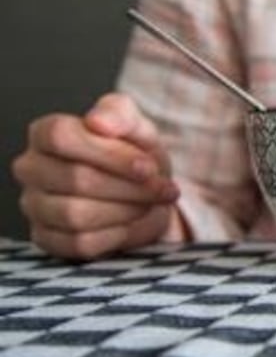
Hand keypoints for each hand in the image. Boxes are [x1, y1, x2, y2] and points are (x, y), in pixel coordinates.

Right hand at [12, 93, 179, 258]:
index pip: (62, 137)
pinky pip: (81, 243)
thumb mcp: (135, 125)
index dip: (111, 154)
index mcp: (46, 133)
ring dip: (127, 210)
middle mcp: (32, 168)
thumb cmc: (134, 152)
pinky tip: (133, 221)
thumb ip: (118, 113)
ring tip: (149, 203)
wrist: (145, 190)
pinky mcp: (47, 238)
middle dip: (130, 187)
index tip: (148, 167)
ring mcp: (35, 206)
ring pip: (77, 214)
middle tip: (162, 189)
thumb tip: (98, 122)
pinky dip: (117, 233)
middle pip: (77, 179)